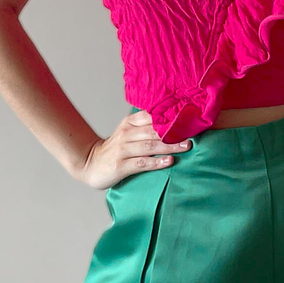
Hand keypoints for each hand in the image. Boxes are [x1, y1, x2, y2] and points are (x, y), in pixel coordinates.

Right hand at [74, 112, 192, 189]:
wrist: (90, 164)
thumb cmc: (116, 148)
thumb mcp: (128, 132)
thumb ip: (146, 126)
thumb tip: (173, 120)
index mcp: (129, 123)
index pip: (151, 116)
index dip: (170, 116)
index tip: (188, 117)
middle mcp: (126, 134)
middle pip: (154, 131)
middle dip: (174, 132)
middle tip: (193, 133)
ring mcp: (123, 150)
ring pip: (150, 146)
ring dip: (170, 146)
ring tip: (186, 146)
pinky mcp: (120, 166)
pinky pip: (142, 163)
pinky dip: (156, 162)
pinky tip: (169, 162)